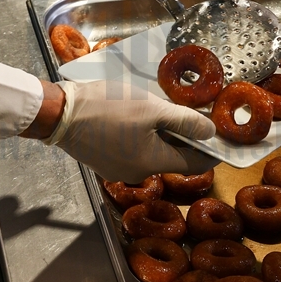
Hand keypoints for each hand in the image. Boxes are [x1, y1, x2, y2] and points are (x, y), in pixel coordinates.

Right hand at [43, 80, 218, 183]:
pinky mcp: (104, 161)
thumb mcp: (152, 108)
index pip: (195, 164)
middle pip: (173, 158)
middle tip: (191, 113)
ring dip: (163, 135)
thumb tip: (211, 133)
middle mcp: (138, 173)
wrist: (60, 113)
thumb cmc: (107, 108)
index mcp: (153, 163)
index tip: (220, 136)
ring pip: (152, 153)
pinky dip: (143, 137)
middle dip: (185, 138)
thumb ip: (185, 121)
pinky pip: (133, 151)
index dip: (210, 150)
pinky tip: (138, 117)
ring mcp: (119, 170)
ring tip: (163, 110)